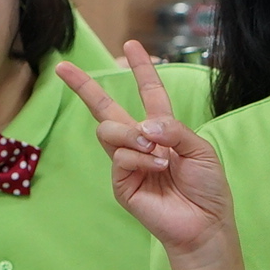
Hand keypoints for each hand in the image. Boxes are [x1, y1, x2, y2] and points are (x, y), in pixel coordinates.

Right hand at [56, 41, 232, 256]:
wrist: (204, 223)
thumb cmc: (207, 187)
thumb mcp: (200, 149)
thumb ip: (173, 130)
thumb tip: (144, 124)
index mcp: (163, 130)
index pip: (150, 94)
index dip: (142, 70)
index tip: (131, 46)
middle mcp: (140, 142)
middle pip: (105, 109)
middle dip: (83, 87)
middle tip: (63, 67)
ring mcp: (127, 162)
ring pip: (108, 130)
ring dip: (131, 134)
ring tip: (154, 149)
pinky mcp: (121, 183)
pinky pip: (120, 158)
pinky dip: (139, 158)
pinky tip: (157, 168)